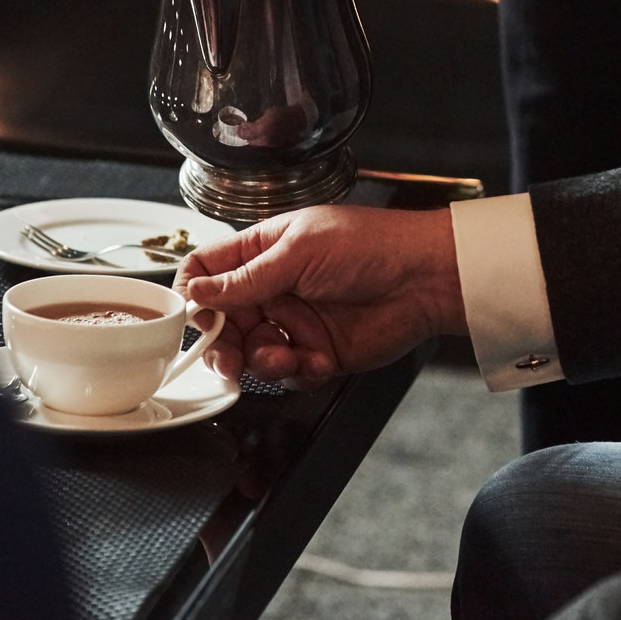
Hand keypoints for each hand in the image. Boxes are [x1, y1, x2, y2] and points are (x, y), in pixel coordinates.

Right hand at [173, 205, 465, 386]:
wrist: (425, 279)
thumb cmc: (371, 246)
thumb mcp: (299, 251)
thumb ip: (246, 277)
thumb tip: (197, 291)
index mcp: (263, 250)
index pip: (208, 271)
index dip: (195, 295)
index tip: (195, 316)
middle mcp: (274, 288)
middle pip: (223, 321)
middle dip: (222, 342)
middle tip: (227, 358)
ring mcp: (295, 321)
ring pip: (253, 353)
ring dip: (262, 361)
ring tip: (286, 357)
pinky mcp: (318, 352)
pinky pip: (290, 373)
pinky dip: (300, 372)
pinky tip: (320, 360)